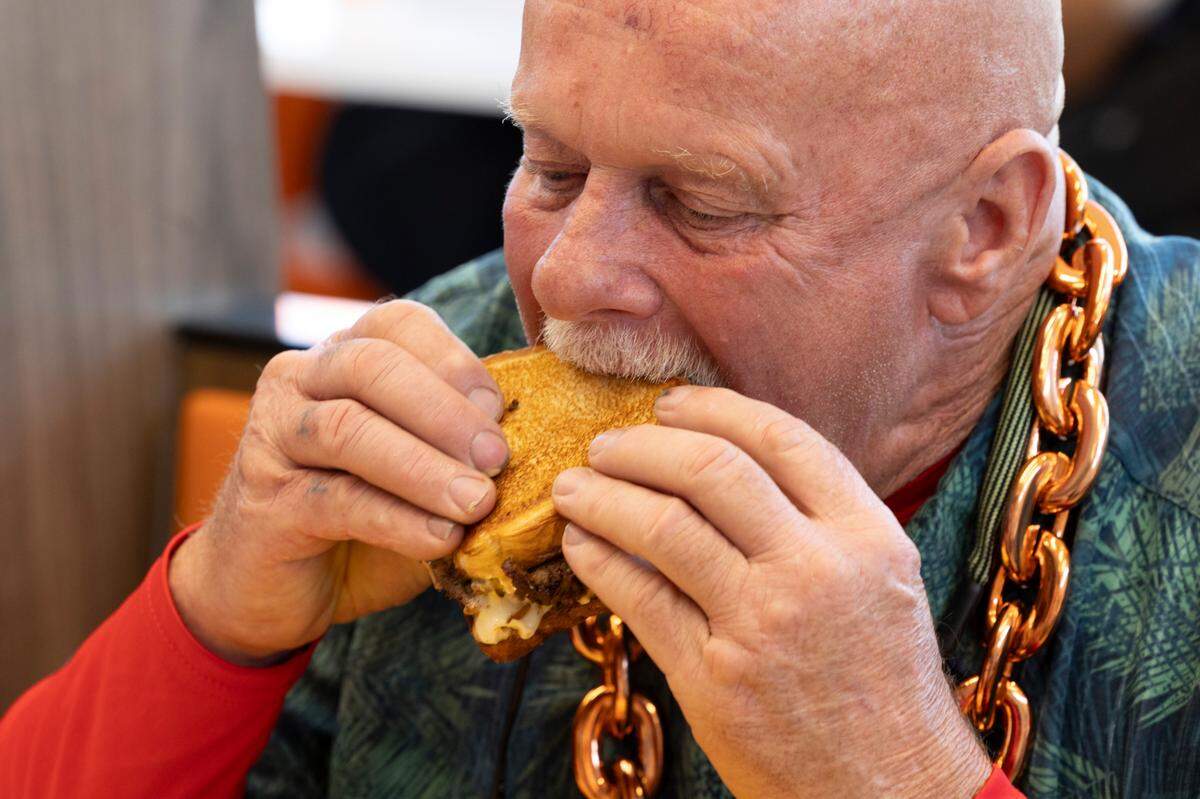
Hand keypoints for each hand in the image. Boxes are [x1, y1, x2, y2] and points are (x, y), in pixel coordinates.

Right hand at [170, 300, 508, 664]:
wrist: (271, 588)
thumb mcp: (416, 470)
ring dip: (424, 466)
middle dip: (445, 411)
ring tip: (477, 501)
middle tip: (498, 459)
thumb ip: (457, 447)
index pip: (398, 325)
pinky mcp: (266, 502)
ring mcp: (274, 437)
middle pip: (372, 366)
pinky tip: (440, 540)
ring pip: (349, 429)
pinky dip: (397, 518)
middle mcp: (299, 380)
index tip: (499, 410)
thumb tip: (535, 442)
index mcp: (343, 356)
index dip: (454, 360)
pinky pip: (336, 499)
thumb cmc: (359, 518)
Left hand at [551, 386, 990, 797]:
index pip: (779, 438)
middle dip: (644, 445)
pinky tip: (580, 544)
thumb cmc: (881, 679)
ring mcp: (761, 624)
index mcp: (867, 535)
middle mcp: (816, 569)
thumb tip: (726, 456)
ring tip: (573, 486)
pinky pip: (638, 598)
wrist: (886, 790)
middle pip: (711, 470)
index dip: (713, 409)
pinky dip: (598, 560)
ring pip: (663, 527)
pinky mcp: (712, 678)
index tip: (670, 404)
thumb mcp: (883, 579)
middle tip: (605, 443)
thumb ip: (820, 516)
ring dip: (603, 496)